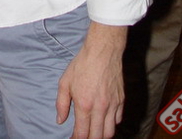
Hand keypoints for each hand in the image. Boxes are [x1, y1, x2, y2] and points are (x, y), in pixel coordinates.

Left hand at [56, 24, 125, 138]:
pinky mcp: (121, 100)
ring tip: (94, 132)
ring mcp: (112, 105)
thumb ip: (61, 103)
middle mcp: (100, 108)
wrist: (102, 51)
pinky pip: (117, 120)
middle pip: (97, 137)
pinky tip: (104, 120)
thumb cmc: (82, 65)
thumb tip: (60, 120)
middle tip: (83, 136)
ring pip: (110, 132)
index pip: (82, 134)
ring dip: (101, 135)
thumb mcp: (65, 82)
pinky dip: (111, 124)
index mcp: (84, 104)